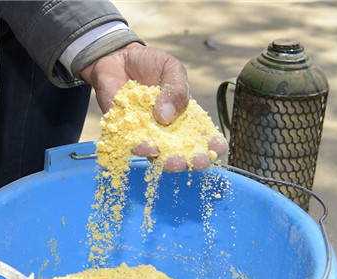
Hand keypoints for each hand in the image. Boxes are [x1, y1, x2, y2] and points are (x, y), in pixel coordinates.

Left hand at [81, 42, 227, 171]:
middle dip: (191, 160)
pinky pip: (131, 145)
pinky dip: (139, 148)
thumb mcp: (171, 69)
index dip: (213, 145)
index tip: (218, 148)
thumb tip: (166, 117)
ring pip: (157, 155)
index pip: (202, 136)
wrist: (118, 57)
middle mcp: (167, 131)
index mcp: (186, 117)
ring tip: (173, 162)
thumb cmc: (150, 64)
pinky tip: (145, 146)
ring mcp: (146, 134)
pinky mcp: (124, 133)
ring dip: (166, 162)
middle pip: (182, 152)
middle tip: (198, 162)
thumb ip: (176, 90)